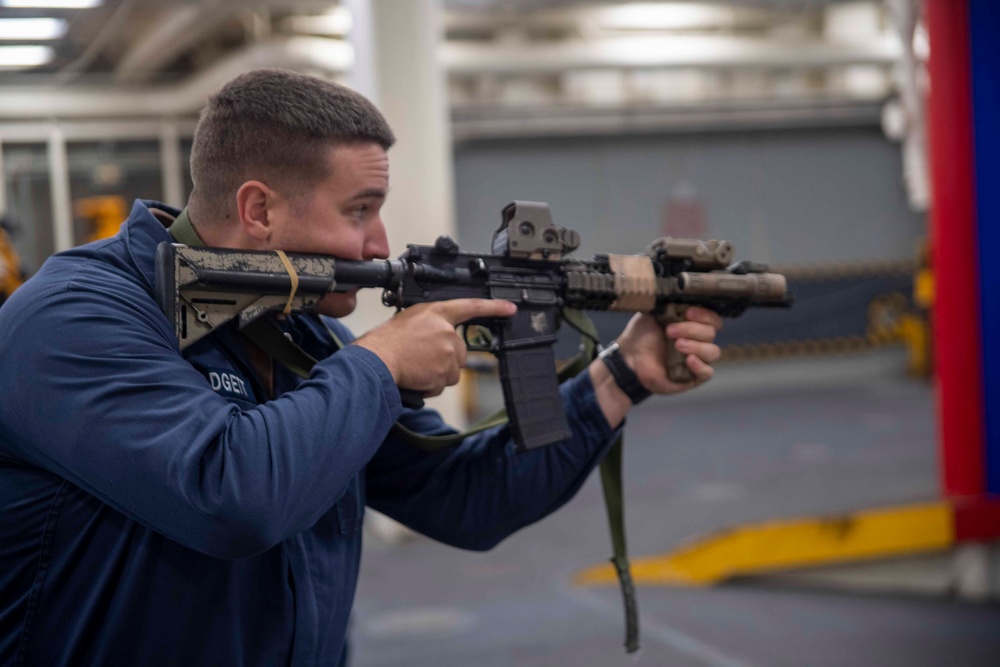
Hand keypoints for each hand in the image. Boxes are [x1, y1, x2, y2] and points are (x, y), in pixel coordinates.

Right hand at [353, 299, 516, 395]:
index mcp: (437, 313)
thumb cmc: (385, 341)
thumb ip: (430, 324)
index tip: (509, 308)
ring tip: (416, 367)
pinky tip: (416, 377)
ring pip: (451, 371)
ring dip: (437, 373)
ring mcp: (447, 354)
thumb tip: (438, 336)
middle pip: (459, 351)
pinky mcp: (444, 373)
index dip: (493, 307)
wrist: (377, 359)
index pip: (471, 307)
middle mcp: (446, 332)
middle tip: (422, 357)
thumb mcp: (408, 319)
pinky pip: (441, 385)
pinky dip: (429, 385)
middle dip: (445, 358)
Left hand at [617, 306, 722, 394]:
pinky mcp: (692, 377)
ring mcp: (697, 359)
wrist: (628, 356)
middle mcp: (698, 340)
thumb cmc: (642, 334)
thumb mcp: (653, 313)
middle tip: (670, 331)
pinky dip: (700, 366)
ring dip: (696, 346)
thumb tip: (678, 292)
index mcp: (693, 324)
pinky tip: (688, 360)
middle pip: (710, 333)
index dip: (704, 314)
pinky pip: (707, 373)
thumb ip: (668, 303)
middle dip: (691, 329)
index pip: (712, 319)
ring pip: (712, 352)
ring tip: (677, 345)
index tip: (687, 312)